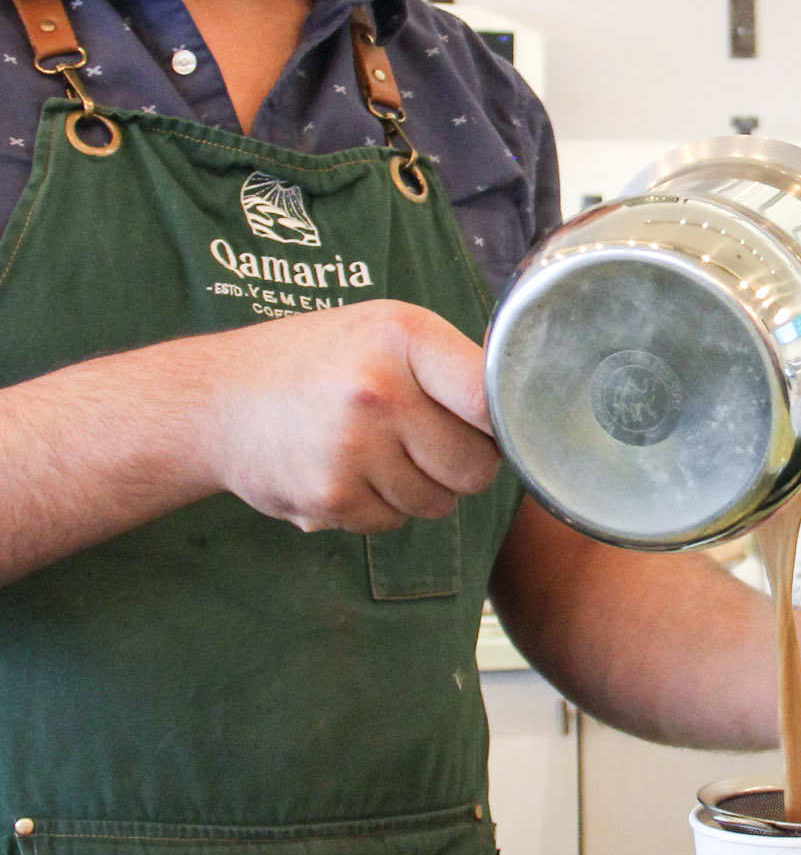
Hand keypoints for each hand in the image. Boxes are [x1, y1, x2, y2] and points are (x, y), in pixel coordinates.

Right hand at [205, 300, 498, 533]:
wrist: (213, 401)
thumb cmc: (318, 362)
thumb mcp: (384, 331)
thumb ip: (452, 364)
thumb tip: (532, 403)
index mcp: (402, 336)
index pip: (494, 399)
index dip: (508, 426)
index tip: (505, 432)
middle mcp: (378, 389)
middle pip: (476, 466)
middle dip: (463, 464)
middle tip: (426, 441)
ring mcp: (351, 447)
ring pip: (439, 502)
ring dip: (421, 489)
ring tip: (378, 452)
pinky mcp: (329, 496)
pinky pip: (393, 523)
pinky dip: (380, 509)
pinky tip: (348, 472)